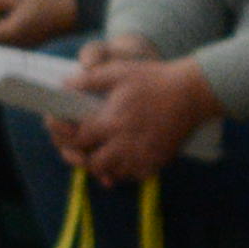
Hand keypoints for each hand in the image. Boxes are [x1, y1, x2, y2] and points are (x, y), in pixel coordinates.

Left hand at [68, 39, 214, 179]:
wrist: (190, 94)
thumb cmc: (153, 79)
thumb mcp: (118, 71)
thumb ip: (89, 79)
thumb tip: (65, 86)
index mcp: (112, 122)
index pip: (78, 139)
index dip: (63, 135)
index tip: (58, 128)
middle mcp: (125, 145)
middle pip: (92, 163)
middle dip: (79, 156)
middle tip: (74, 148)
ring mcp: (142, 158)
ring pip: (111, 173)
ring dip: (99, 165)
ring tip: (94, 152)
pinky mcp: (155, 164)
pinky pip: (131, 176)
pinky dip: (120, 170)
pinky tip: (117, 158)